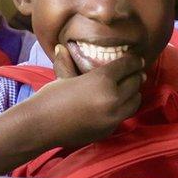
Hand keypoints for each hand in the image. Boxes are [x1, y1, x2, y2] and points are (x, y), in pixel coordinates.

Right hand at [25, 44, 144, 149]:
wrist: (40, 127)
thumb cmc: (50, 98)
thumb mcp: (63, 76)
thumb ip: (68, 62)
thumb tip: (61, 47)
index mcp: (103, 80)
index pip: (127, 66)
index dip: (133, 61)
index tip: (137, 59)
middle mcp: (113, 99)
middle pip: (135, 83)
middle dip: (136, 76)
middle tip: (135, 72)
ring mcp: (113, 117)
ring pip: (135, 101)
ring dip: (134, 93)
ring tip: (128, 89)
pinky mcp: (110, 130)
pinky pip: (124, 115)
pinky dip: (124, 108)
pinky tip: (116, 104)